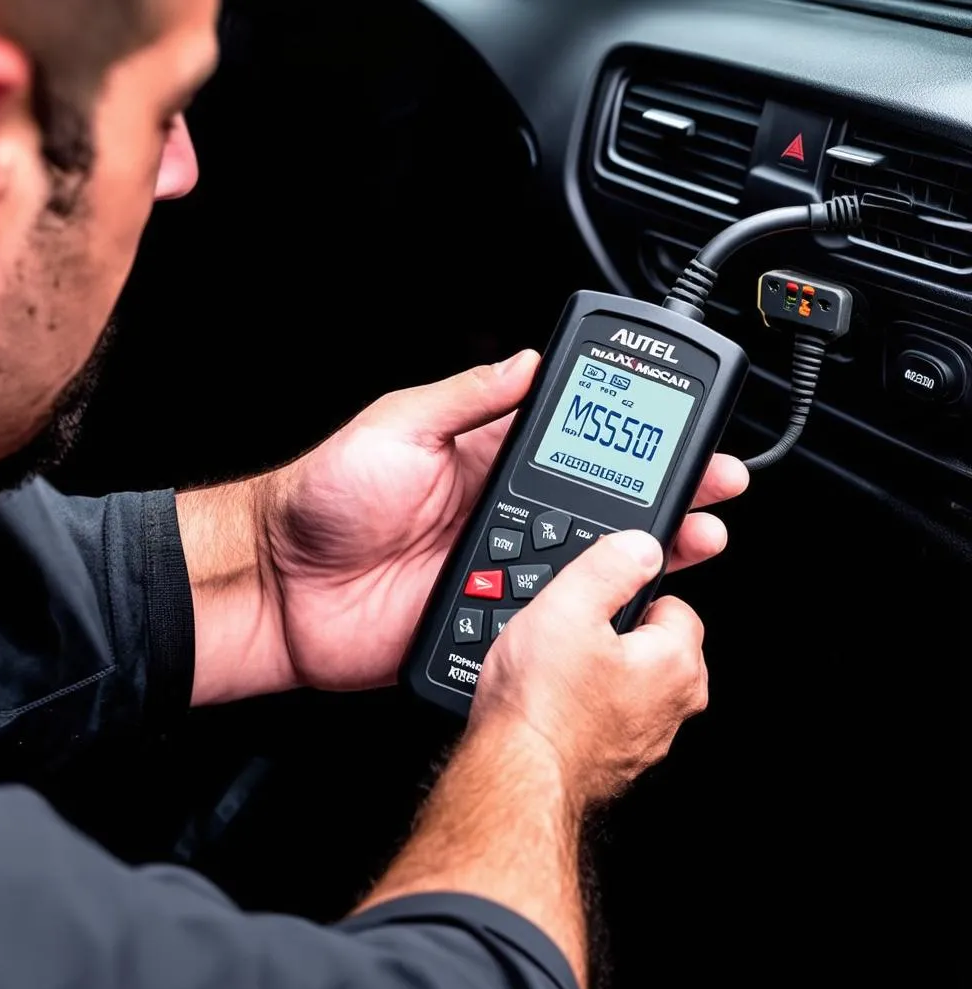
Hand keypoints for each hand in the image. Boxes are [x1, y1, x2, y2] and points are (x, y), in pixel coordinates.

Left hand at [263, 351, 746, 692]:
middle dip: (660, 497)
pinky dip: (589, 618)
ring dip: (640, 556)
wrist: (277, 587)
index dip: (629, 439)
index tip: (679, 431)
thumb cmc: (321, 500)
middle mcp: (500, 518)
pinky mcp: (486, 623)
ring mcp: (497, 573)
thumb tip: (524, 362)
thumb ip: (466, 399)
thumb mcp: (396, 425)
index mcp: (483, 464)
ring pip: (584, 567)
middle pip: (596, 508)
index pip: (574, 445)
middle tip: (714, 489)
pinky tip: (627, 605)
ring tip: (694, 541)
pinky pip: (548, 622)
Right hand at [470, 530, 707, 803]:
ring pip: (629, 679)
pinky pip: (607, 714)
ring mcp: (648, 738)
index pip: (673, 601)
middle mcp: (676, 705)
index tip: (596, 600)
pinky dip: (586, 705)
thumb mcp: (567, 606)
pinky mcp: (618, 761)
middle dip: (615, 633)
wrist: (514, 776)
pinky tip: (552, 701)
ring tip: (553, 669)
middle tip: (569, 635)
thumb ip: (609, 564)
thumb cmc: (541, 704)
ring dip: (599, 670)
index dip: (627, 593)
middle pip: (652, 641)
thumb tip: (638, 546)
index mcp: (678, 662)